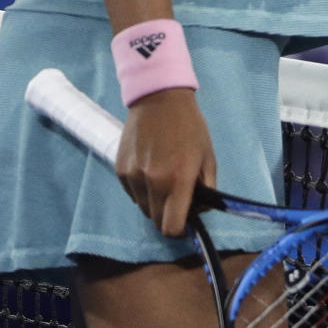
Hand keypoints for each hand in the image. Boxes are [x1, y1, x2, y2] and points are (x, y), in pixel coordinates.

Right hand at [115, 88, 216, 236]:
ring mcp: (133, 177)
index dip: (180, 229)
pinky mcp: (120, 170)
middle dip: (168, 215)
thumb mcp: (208, 155)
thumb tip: (201, 211)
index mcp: (177, 179)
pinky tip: (149, 168)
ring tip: (163, 177)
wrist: (159, 98)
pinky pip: (132, 193)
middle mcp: (152, 182)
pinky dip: (141, 189)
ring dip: (154, 202)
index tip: (185, 219)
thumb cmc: (189, 126)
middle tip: (176, 196)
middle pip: (156, 221)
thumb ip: (207, 187)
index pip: (171, 227)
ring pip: (143, 208)